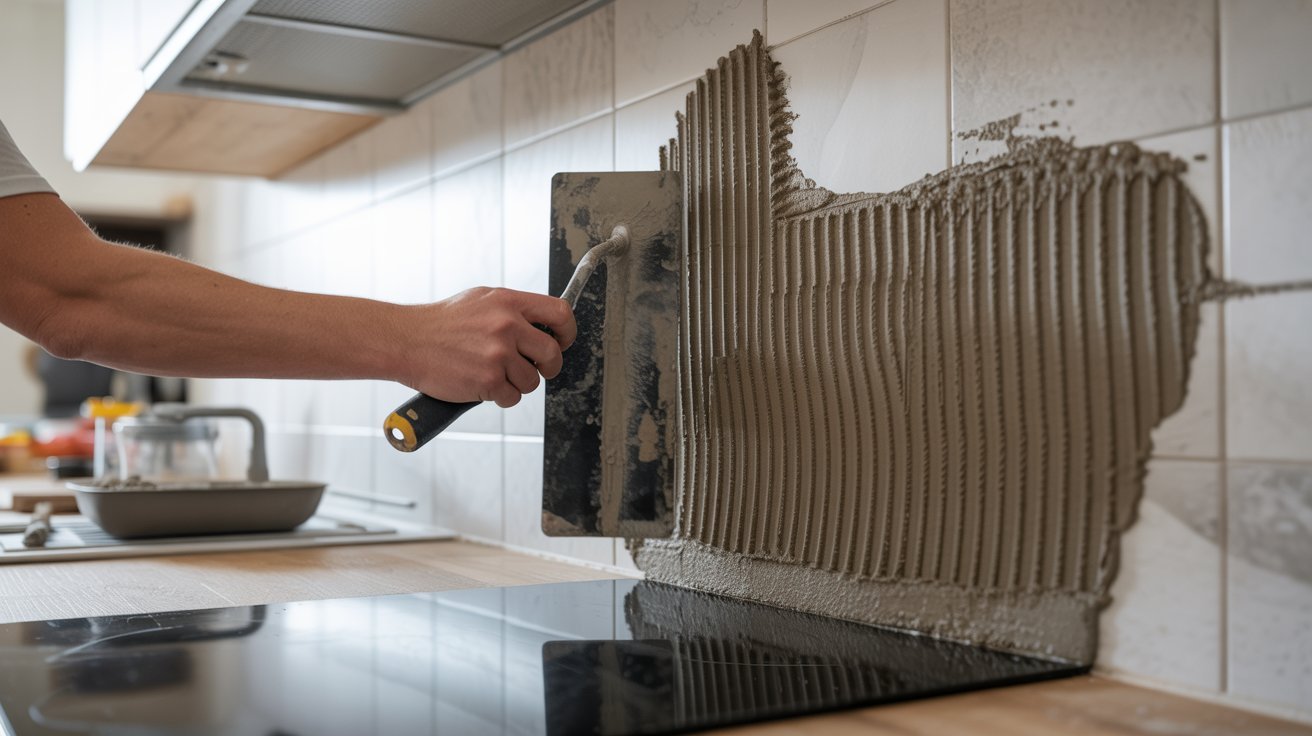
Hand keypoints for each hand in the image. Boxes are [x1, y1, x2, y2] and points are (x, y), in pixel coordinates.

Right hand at [403, 287, 576, 407]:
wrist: (406, 340)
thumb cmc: (441, 323)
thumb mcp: (481, 300)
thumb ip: (513, 310)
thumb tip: (542, 323)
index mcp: (508, 302)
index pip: (560, 314)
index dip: (567, 333)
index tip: (562, 342)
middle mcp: (507, 325)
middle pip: (552, 353)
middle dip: (548, 366)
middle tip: (535, 368)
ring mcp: (498, 354)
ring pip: (532, 381)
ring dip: (517, 383)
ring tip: (494, 374)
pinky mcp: (488, 380)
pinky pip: (512, 397)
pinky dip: (500, 396)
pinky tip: (483, 385)